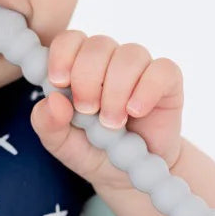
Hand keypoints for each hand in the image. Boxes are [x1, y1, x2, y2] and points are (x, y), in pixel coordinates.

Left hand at [29, 31, 184, 189]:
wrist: (128, 175)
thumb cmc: (92, 150)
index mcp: (78, 65)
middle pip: (98, 45)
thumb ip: (47, 123)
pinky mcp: (167, 81)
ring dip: (116, 90)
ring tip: (112, 122)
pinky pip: (162, 70)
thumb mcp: (60, 143)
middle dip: (88, 79)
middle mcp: (109, 60)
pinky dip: (146, 90)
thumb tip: (52, 99)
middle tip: (87, 110)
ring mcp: (139, 68)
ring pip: (129, 55)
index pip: (69, 40)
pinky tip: (136, 111)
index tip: (59, 83)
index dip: (63, 55)